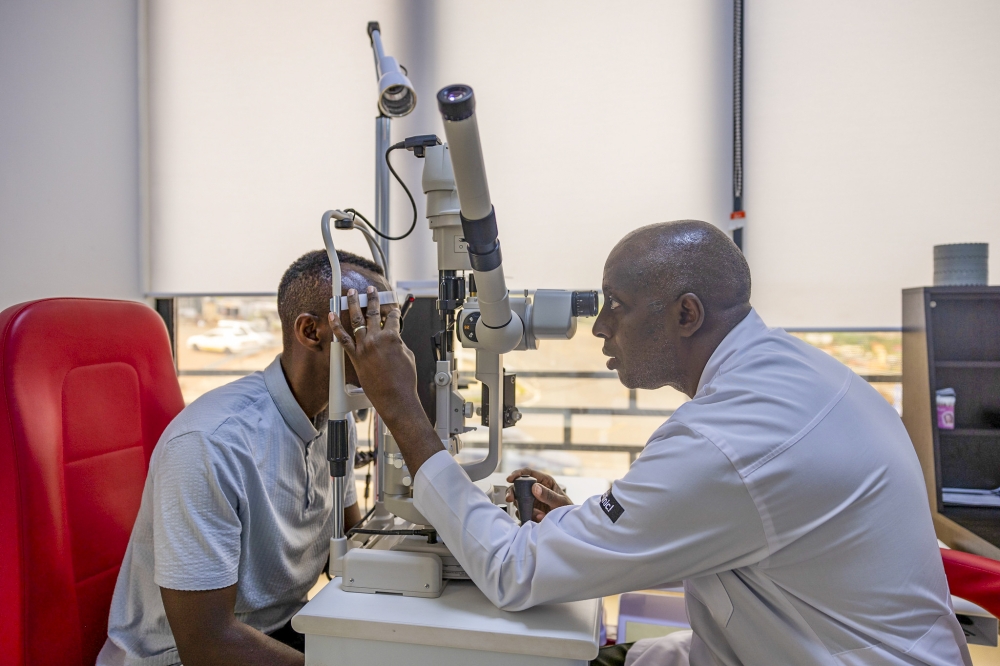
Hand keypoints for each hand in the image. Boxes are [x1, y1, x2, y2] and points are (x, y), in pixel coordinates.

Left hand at [330, 287, 443, 473]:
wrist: (395, 397)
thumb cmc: (404, 380)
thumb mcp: (407, 355)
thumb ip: (398, 343)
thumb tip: (391, 338)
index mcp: (393, 337)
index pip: (393, 317)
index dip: (393, 310)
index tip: (392, 306)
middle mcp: (377, 339)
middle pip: (374, 313)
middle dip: (372, 298)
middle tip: (370, 289)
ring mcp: (364, 346)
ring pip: (357, 320)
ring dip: (353, 304)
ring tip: (350, 293)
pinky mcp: (355, 356)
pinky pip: (342, 338)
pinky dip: (336, 326)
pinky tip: (332, 314)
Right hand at [505, 467, 572, 521]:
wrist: (566, 523)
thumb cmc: (567, 508)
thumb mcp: (560, 501)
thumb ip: (548, 495)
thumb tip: (535, 487)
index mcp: (544, 481)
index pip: (528, 473)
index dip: (518, 474)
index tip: (510, 479)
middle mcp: (535, 489)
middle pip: (518, 486)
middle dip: (513, 492)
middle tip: (510, 498)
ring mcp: (531, 500)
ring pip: (518, 500)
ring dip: (524, 508)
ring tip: (538, 515)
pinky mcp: (529, 510)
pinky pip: (521, 511)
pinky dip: (526, 515)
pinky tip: (537, 518)